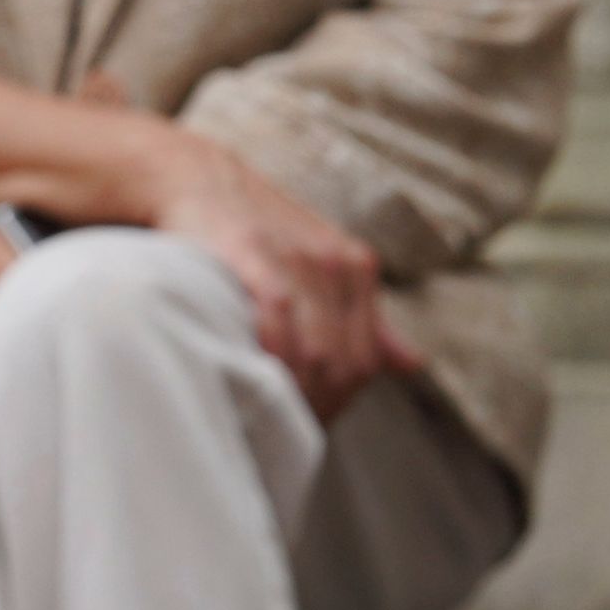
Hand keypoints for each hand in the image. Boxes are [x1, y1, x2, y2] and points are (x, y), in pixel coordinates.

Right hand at [134, 133, 424, 420]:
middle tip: (280, 432)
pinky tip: (252, 378)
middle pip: (342, 362)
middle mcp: (334, 262)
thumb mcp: (319, 266)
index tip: (305, 425)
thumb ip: (366, 318)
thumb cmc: (254, 231)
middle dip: (315, 406)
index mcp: (356, 268)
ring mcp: (296, 257)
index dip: (338, 403)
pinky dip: (271, 357)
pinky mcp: (254, 252)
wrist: (194, 176)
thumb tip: (415, 365)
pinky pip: (278, 318)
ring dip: (294, 394)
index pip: (363, 360)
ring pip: (316, 350)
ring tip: (266, 418)